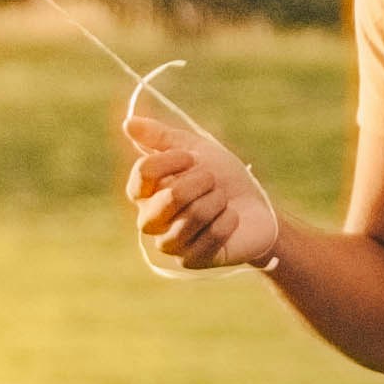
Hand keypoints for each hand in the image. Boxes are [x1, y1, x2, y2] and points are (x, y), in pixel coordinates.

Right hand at [122, 94, 281, 272]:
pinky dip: (226, 222)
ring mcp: (169, 243)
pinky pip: (208, 239)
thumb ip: (161, 137)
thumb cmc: (221, 176)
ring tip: (222, 198)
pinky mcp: (190, 261)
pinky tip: (231, 217)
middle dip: (199, 184)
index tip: (191, 156)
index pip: (143, 174)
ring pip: (189, 220)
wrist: (256, 205)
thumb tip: (128, 123)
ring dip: (215, 202)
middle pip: (167, 200)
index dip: (170, 161)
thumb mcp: (195, 148)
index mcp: (146, 191)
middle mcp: (151, 220)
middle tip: (213, 180)